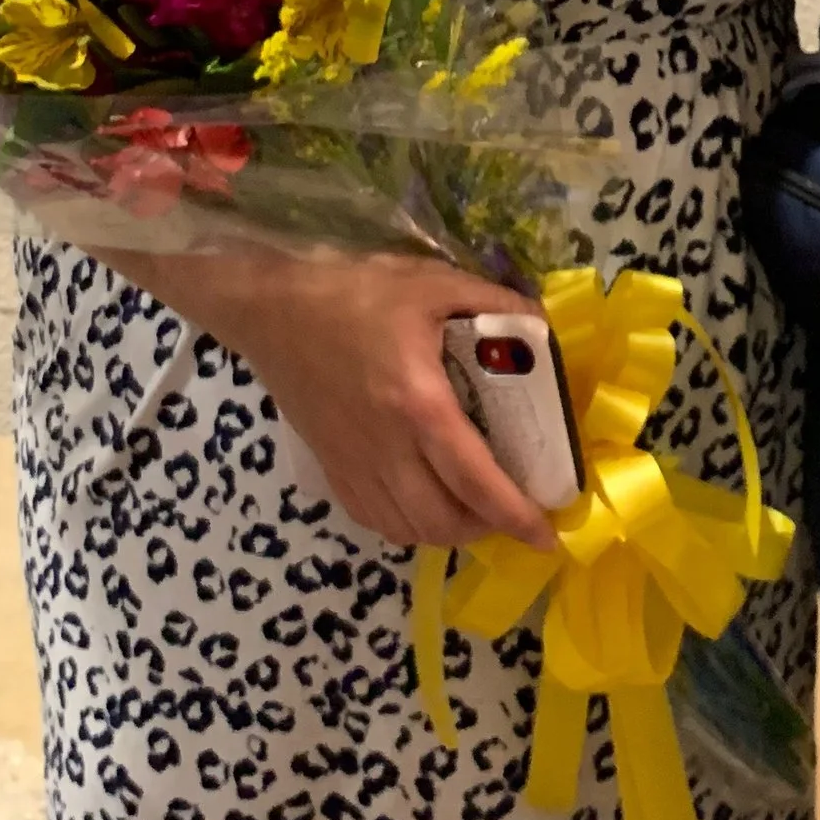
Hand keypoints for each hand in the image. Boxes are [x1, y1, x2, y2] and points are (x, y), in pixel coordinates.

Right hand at [107, 244, 557, 554]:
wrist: (272, 309)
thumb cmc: (355, 293)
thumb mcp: (431, 283)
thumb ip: (493, 303)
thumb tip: (544, 327)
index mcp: (418, 404)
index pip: (475, 480)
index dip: (515, 515)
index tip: (546, 536)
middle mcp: (386, 447)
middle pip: (442, 521)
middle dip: (487, 530)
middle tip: (516, 512)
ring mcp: (354, 464)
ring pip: (407, 530)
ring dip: (449, 533)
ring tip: (476, 511)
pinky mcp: (331, 468)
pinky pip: (375, 520)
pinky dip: (408, 527)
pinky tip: (426, 506)